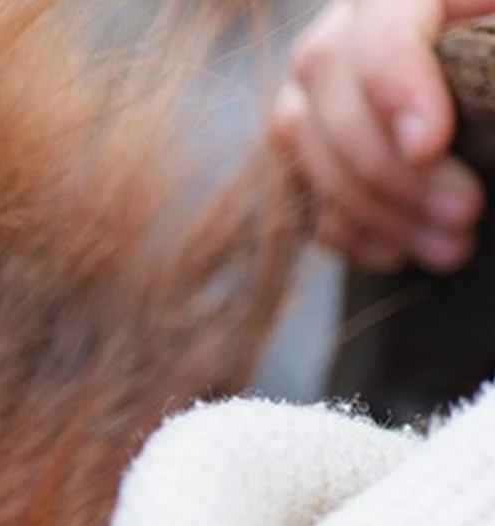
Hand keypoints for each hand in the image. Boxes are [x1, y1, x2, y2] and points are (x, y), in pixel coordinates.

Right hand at [270, 0, 489, 271]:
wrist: (489, 87)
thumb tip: (450, 121)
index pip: (380, 19)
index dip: (395, 81)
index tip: (430, 147)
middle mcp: (350, 19)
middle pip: (326, 76)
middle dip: (388, 162)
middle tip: (465, 212)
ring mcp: (321, 80)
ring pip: (302, 134)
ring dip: (371, 205)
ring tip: (451, 245)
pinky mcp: (309, 139)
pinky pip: (299, 183)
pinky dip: (346, 229)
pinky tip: (401, 252)